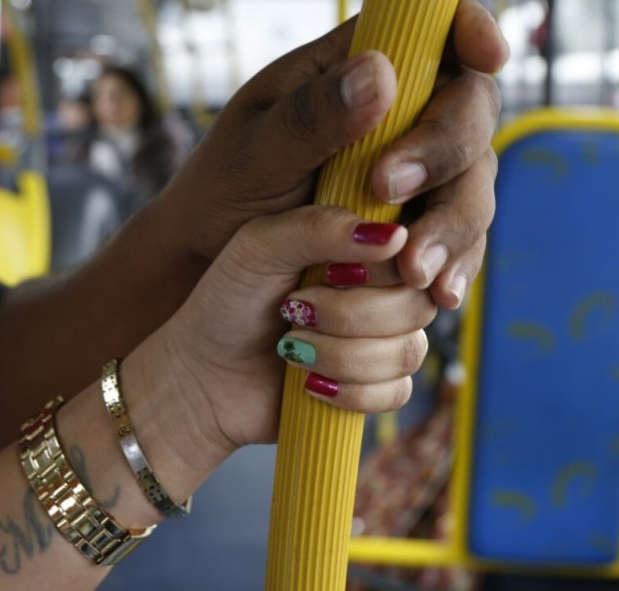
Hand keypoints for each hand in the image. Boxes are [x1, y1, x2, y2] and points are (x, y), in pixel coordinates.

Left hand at [125, 206, 435, 464]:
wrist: (201, 376)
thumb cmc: (226, 301)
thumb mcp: (260, 247)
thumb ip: (320, 228)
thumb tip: (394, 236)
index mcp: (360, 240)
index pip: (416, 241)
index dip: (392, 262)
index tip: (338, 274)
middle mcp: (382, 285)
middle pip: (417, 300)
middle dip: (348, 314)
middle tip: (292, 309)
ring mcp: (385, 336)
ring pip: (409, 349)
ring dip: (342, 355)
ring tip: (290, 348)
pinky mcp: (379, 384)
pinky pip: (398, 391)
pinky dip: (350, 391)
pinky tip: (310, 384)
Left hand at [163, 0, 507, 308]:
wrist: (208, 262)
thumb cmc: (221, 192)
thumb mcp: (254, 152)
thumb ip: (312, 116)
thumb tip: (381, 72)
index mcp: (355, 70)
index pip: (433, 29)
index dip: (472, 30)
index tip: (489, 55)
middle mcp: (399, 117)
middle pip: (470, 112)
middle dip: (447, 153)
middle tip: (388, 190)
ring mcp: (417, 175)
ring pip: (473, 183)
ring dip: (454, 224)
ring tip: (415, 269)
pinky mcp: (419, 228)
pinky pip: (460, 241)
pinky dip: (454, 265)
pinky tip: (437, 292)